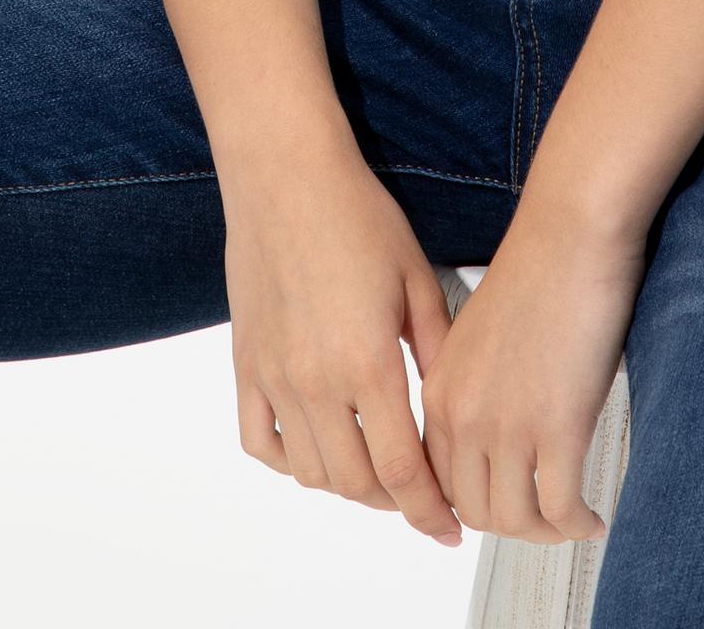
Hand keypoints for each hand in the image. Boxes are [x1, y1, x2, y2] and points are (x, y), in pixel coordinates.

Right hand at [221, 151, 467, 549]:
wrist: (287, 176)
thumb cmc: (357, 215)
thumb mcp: (418, 280)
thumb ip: (439, 351)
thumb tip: (458, 408)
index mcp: (367, 363)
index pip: (403, 471)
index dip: (430, 511)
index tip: (449, 527)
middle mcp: (316, 382)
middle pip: (358, 484)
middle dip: (396, 502)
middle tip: (420, 494)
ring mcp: (274, 378)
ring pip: (311, 473)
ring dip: (347, 486)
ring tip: (376, 470)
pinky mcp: (246, 365)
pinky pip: (260, 441)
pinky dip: (289, 461)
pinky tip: (316, 447)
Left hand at [420, 203, 647, 543]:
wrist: (572, 230)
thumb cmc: (540, 267)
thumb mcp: (481, 333)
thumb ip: (474, 383)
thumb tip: (496, 433)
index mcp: (441, 387)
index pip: (439, 479)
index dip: (472, 504)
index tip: (502, 508)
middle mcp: (463, 412)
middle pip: (473, 509)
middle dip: (511, 525)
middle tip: (544, 519)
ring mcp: (507, 423)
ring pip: (514, 520)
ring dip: (545, 533)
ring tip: (571, 520)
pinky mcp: (557, 427)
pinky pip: (559, 510)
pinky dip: (578, 525)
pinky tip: (593, 517)